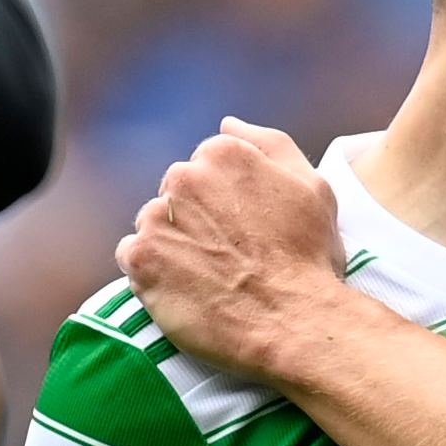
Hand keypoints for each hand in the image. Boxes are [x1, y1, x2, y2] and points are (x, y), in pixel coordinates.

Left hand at [115, 118, 352, 381]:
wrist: (293, 322)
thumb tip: (227, 123)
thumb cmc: (308, 258)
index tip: (245, 229)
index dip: (227, 201)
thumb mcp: (313, 187)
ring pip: (155, 223)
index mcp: (225, 153)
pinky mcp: (140, 258)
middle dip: (196, 218)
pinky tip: (184, 288)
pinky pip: (132, 256)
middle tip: (228, 254)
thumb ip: (269, 143)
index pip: (207, 166)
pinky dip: (152, 271)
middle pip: (176, 192)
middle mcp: (184, 177)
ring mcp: (157, 217)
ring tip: (208, 275)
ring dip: (173, 243)